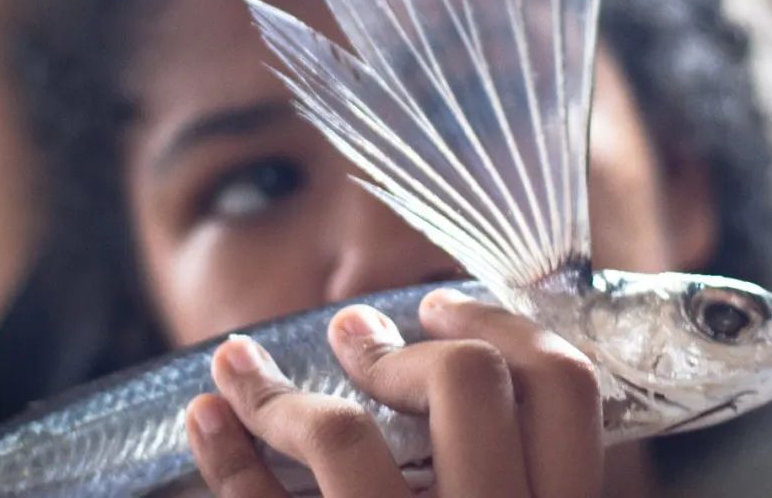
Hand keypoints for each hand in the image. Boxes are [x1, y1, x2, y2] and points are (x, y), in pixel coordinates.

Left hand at [185, 288, 603, 496]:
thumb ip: (525, 463)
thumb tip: (464, 350)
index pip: (563, 384)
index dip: (501, 325)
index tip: (441, 307)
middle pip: (466, 383)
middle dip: (398, 347)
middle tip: (351, 338)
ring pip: (344, 437)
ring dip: (279, 390)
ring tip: (241, 365)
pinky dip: (228, 457)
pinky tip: (208, 417)